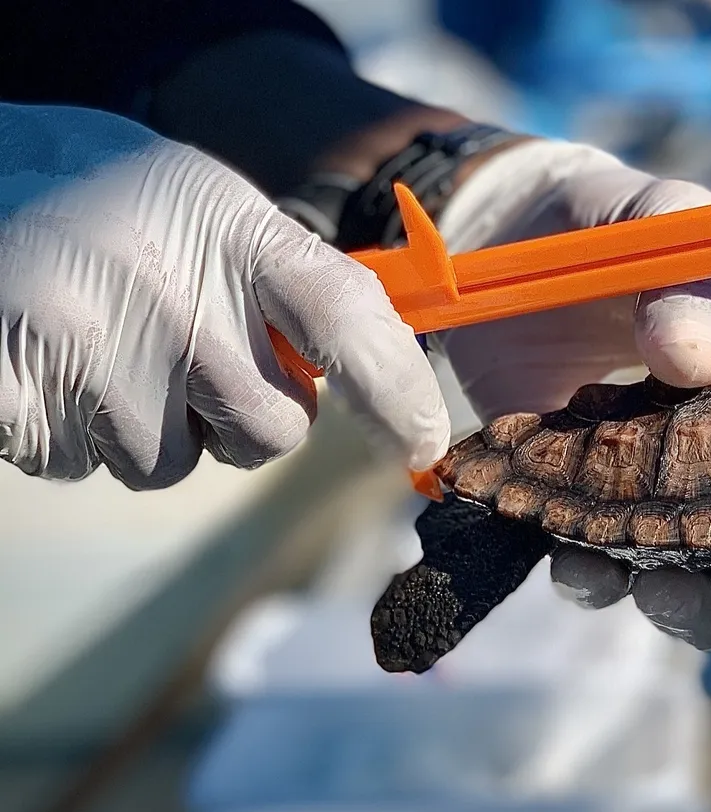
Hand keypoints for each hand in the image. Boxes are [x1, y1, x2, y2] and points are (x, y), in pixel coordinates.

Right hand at [0, 104, 448, 488]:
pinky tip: (44, 358)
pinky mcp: (12, 390)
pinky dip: (65, 432)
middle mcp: (170, 285)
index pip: (345, 320)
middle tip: (182, 350)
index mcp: (232, 228)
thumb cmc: (105, 202)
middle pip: (269, 432)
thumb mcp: (212, 210)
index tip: (423, 444)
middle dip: (242, 418)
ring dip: (145, 427)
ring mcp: (87, 341)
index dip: (396, 394)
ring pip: (168, 465)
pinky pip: (77, 465)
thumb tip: (388, 381)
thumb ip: (292, 286)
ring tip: (97, 339)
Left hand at [429, 139, 710, 649]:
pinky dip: (594, 582)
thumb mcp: (663, 226)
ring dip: (690, 608)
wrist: (508, 244)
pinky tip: (574, 561)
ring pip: (704, 592)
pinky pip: (605, 575)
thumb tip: (696, 357)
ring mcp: (666, 502)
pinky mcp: (590, 514)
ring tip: (658, 585)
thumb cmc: (623, 227)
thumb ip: (688, 284)